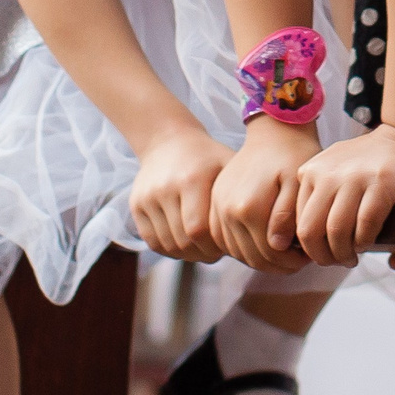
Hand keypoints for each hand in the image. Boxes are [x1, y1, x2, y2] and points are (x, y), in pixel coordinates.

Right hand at [130, 125, 231, 262]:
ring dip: (187, 254)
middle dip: (202, 253)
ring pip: (167, 245)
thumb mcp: (229, 166)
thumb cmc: (208, 159)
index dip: (214, 247)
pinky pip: (152, 242)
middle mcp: (166, 187)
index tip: (227, 246)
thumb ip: (242, 195)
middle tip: (216, 252)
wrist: (168, 141)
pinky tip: (185, 243)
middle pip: (183, 241)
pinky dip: (170, 249)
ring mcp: (147, 197)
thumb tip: (259, 232)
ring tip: (202, 248)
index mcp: (193, 178)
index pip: (200, 230)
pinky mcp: (136, 205)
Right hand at [209, 118, 320, 270]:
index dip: (291, 262)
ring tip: (285, 252)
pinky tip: (264, 242)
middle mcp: (226, 211)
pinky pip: (225, 240)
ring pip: (237, 253)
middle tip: (299, 259)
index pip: (270, 255)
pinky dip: (244, 248)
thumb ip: (287, 216)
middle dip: (278, 264)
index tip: (308, 257)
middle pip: (252, 257)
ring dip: (261, 258)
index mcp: (248, 208)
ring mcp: (216, 208)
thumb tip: (277, 245)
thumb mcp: (298, 183)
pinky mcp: (213, 204)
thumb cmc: (292, 155)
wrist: (273, 131)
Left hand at [294, 123, 394, 265]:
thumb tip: (292, 241)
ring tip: (350, 258)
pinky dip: (362, 242)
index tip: (320, 255)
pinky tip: (364, 244)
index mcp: (310, 172)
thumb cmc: (359, 166)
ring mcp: (355, 176)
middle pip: (311, 230)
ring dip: (343, 254)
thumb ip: (311, 198)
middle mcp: (328, 172)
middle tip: (334, 261)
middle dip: (322, 256)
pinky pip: (364, 225)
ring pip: (336, 231)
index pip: (296, 222)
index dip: (307, 248)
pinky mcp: (381, 182)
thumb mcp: (328, 172)